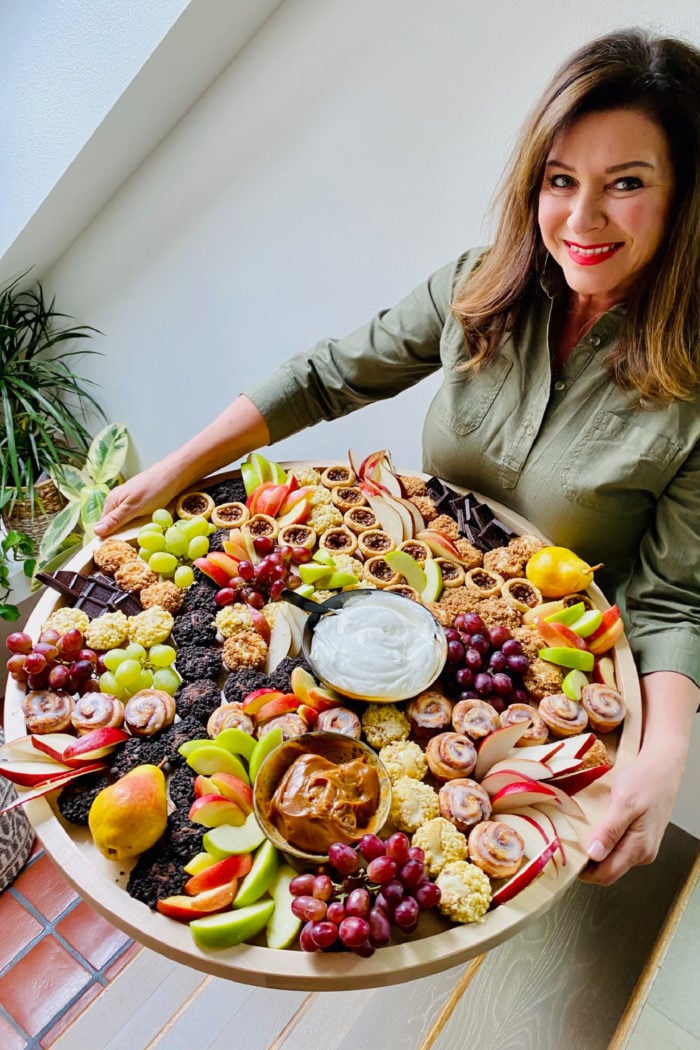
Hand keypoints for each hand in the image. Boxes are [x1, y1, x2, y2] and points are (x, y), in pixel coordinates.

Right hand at [94, 462, 184, 536]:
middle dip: (122, 535)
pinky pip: (136, 517)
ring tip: (143, 533)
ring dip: (133, 529)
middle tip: (134, 542)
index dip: (110, 538)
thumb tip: (96, 532)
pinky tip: (149, 524)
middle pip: (114, 525)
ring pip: (126, 522)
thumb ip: (115, 520)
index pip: (103, 527)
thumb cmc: (154, 488)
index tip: (120, 547)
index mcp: (111, 502)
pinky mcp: (140, 501)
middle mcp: (117, 501)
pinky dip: (141, 523)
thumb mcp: (134, 507)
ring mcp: (129, 501)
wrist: (175, 474)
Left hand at [579, 750, 680, 885]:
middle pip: (609, 870)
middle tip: (568, 845)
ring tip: (579, 835)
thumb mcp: (623, 803)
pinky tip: (595, 829)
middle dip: (588, 863)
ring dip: (595, 852)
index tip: (566, 859)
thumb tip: (594, 854)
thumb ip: (610, 831)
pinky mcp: (640, 838)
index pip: (607, 875)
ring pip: (613, 860)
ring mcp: (643, 847)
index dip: (585, 872)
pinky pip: (618, 849)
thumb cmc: (645, 781)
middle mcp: (643, 853)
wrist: (662, 768)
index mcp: (639, 848)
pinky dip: (604, 842)